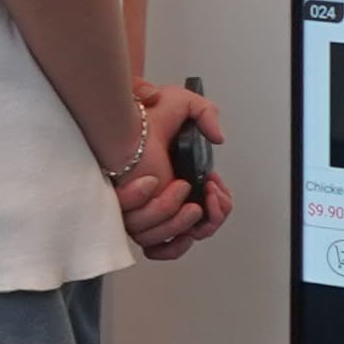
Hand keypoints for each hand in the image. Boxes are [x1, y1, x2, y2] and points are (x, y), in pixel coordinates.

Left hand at [109, 79, 230, 262]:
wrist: (125, 126)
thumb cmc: (146, 116)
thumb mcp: (184, 104)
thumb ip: (208, 114)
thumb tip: (218, 139)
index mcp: (182, 186)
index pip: (208, 215)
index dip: (219, 208)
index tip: (215, 186)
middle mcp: (167, 204)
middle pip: (200, 231)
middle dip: (214, 214)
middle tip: (209, 189)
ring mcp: (150, 214)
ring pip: (179, 237)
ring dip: (188, 217)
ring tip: (185, 186)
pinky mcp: (134, 220)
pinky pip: (154, 240)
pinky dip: (167, 220)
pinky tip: (171, 193)